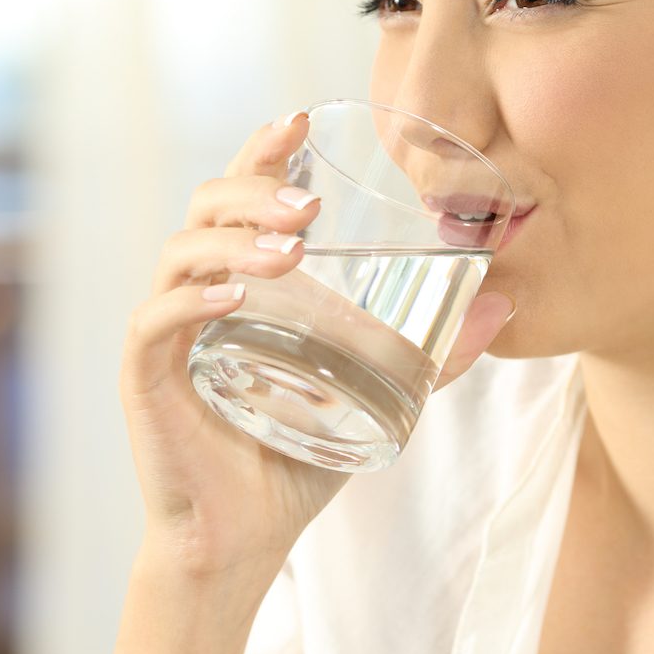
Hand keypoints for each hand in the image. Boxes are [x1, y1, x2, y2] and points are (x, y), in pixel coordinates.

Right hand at [119, 111, 515, 583]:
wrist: (247, 533)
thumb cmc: (303, 449)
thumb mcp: (381, 388)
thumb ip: (436, 349)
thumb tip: (506, 302)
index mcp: (246, 278)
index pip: (243, 195)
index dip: (263, 150)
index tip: (300, 120)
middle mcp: (200, 290)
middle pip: (206, 206)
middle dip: (253, 190)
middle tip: (305, 206)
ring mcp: (170, 330)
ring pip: (180, 252)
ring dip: (234, 241)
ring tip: (291, 252)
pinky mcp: (147, 376)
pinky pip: (157, 321)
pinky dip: (194, 300)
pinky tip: (237, 299)